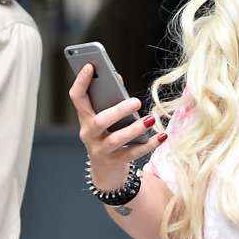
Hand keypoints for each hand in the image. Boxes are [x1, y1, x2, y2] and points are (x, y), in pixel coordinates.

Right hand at [69, 63, 163, 190]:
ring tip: (150, 120)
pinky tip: (161, 136)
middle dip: (118, 110)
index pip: (77, 98)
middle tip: (136, 101)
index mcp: (85, 118)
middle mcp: (89, 134)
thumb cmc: (107, 136)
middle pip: (99, 121)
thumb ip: (110, 100)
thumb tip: (118, 78)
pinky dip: (148, 145)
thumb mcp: (105, 119)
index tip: (90, 66)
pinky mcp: (115, 162)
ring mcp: (101, 149)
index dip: (81, 82)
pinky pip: (133, 153)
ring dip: (134, 129)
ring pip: (116, 139)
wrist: (106, 172)